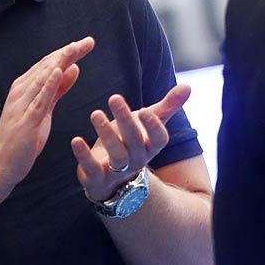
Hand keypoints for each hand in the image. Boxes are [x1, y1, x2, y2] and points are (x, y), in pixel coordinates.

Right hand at [0, 38, 93, 190]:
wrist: (0, 165)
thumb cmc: (22, 138)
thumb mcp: (45, 109)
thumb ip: (58, 89)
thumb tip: (73, 68)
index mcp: (26, 89)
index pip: (48, 65)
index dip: (67, 52)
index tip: (86, 43)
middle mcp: (21, 93)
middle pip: (47, 67)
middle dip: (68, 52)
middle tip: (89, 41)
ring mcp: (21, 106)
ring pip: (42, 78)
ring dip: (60, 62)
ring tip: (75, 48)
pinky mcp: (25, 121)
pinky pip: (39, 100)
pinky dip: (48, 84)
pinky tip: (59, 71)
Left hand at [72, 83, 190, 202]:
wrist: (113, 176)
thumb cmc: (132, 141)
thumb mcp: (149, 123)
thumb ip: (168, 105)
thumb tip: (188, 86)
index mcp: (152, 146)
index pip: (159, 139)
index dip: (154, 127)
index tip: (146, 110)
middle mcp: (138, 159)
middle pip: (134, 140)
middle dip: (125, 119)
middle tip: (114, 98)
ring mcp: (118, 171)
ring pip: (116, 154)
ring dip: (105, 133)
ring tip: (95, 113)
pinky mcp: (98, 178)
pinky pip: (92, 168)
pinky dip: (84, 155)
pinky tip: (76, 140)